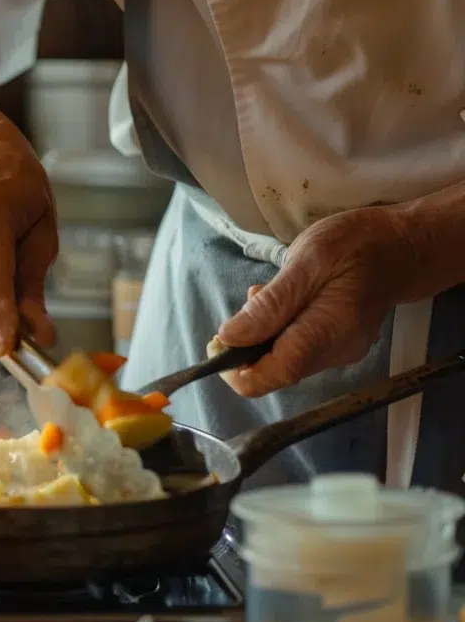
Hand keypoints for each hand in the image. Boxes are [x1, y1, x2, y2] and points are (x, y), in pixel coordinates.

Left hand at [216, 206, 417, 396]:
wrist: (404, 246)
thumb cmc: (358, 245)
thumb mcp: (308, 261)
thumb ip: (270, 305)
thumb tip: (229, 338)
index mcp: (328, 334)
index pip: (271, 376)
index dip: (233, 368)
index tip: (218, 340)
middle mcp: (334, 354)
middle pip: (272, 371)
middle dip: (247, 343)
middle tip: (253, 299)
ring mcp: (337, 353)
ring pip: (280, 359)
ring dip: (261, 332)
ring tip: (270, 292)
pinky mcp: (335, 347)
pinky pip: (293, 349)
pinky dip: (277, 329)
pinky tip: (284, 300)